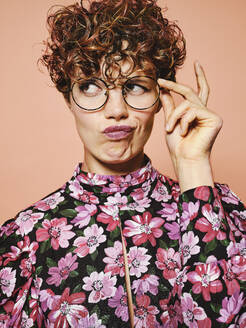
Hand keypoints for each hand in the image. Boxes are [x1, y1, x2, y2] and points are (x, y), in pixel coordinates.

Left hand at [158, 61, 222, 176]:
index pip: (198, 91)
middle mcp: (204, 112)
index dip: (199, 77)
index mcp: (195, 112)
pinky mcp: (214, 118)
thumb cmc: (178, 145)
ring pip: (187, 103)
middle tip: (161, 81)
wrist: (184, 158)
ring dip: (175, 116)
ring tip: (171, 129)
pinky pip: (193, 111)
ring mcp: (210, 115)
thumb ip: (169, 105)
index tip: (197, 63)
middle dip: (175, 86)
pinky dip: (183, 121)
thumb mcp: (170, 121)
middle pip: (191, 92)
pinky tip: (184, 132)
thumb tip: (164, 90)